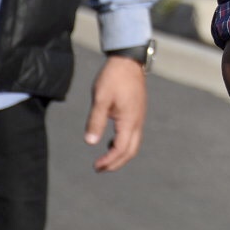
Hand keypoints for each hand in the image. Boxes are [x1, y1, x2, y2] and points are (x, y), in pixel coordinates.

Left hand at [85, 54, 148, 172]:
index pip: (120, 149)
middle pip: (131, 151)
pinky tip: (110, 141)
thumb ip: (96, 121)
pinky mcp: (137, 112)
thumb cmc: (113, 78)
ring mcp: (139, 117)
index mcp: (129, 120)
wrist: (128, 60)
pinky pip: (133, 135)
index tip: (95, 166)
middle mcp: (137, 121)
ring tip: (104, 159)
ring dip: (120, 155)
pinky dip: (123, 144)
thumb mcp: (101, 98)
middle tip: (99, 168)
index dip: (108, 161)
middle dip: (116, 163)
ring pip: (133, 144)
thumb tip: (90, 142)